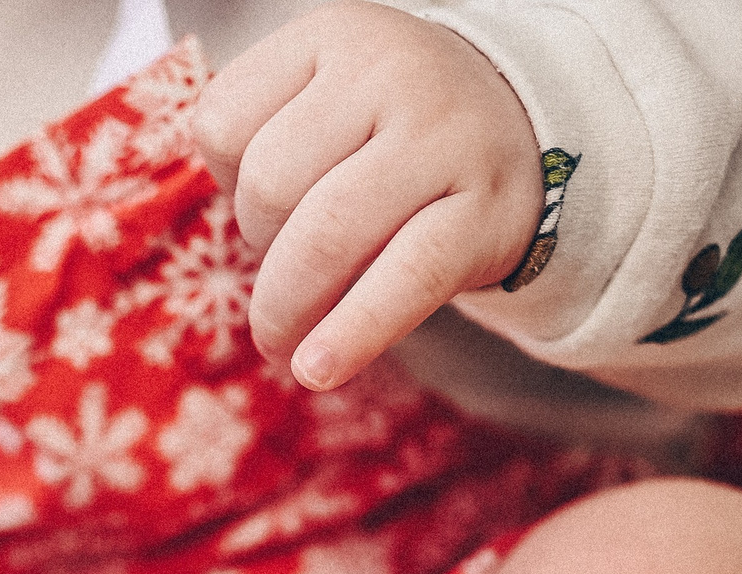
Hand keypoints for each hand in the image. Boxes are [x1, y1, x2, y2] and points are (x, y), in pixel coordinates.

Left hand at [194, 0, 540, 389]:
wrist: (522, 123)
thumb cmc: (391, 125)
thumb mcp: (326, 94)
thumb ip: (263, 139)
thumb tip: (219, 244)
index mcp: (333, 36)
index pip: (223, 121)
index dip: (224, 182)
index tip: (262, 204)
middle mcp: (393, 72)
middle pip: (268, 186)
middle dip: (259, 248)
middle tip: (283, 273)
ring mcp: (445, 139)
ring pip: (325, 237)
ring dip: (288, 305)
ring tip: (284, 339)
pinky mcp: (485, 212)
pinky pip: (403, 281)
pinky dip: (352, 333)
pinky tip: (319, 368)